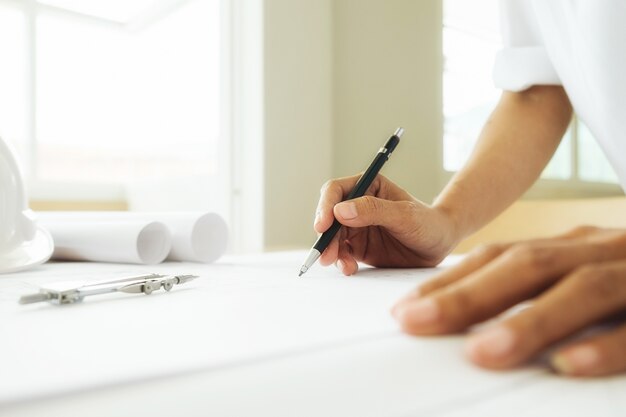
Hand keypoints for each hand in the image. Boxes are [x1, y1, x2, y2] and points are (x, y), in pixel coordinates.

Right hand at [314, 174, 458, 274]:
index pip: (336, 191)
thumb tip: (340, 211)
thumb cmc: (428, 223)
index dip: (325, 207)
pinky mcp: (359, 247)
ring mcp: (356, 226)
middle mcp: (357, 205)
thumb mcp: (404, 215)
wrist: (440, 245)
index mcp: (367, 186)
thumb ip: (374, 210)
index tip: (323, 225)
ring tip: (342, 265)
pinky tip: (349, 269)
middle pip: (329, 217)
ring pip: (332, 237)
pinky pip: (342, 253)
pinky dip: (341, 262)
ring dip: (332, 251)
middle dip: (325, 236)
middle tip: (325, 254)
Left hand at [392, 226, 625, 376]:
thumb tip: (474, 322)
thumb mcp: (583, 274)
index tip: (405, 308)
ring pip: (582, 291)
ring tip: (480, 354)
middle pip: (528, 268)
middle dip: (468, 296)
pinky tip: (569, 368)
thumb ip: (540, 288)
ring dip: (529, 322)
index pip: (501, 258)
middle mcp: (601, 252)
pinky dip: (608, 346)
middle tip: (414, 322)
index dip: (451, 280)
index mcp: (573, 247)